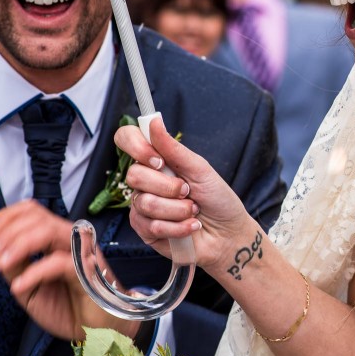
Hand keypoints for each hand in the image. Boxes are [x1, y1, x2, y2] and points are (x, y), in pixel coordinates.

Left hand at [0, 200, 139, 339]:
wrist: (98, 328)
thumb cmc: (67, 306)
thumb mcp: (30, 288)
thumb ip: (17, 268)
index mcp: (59, 238)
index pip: (35, 211)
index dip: (9, 215)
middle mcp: (72, 239)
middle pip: (39, 218)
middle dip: (8, 232)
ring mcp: (82, 252)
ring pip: (49, 231)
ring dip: (19, 245)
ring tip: (1, 264)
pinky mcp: (88, 271)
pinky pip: (58, 263)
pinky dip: (34, 272)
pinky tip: (19, 285)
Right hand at [117, 117, 256, 274]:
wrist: (227, 233)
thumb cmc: (217, 199)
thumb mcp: (200, 169)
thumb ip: (174, 149)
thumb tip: (153, 122)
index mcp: (157, 161)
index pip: (127, 140)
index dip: (136, 146)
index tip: (158, 160)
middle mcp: (146, 182)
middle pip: (134, 175)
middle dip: (168, 186)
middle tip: (188, 191)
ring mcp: (142, 207)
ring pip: (145, 203)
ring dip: (178, 209)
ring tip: (193, 210)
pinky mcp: (145, 231)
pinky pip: (152, 226)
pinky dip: (178, 226)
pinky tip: (191, 226)